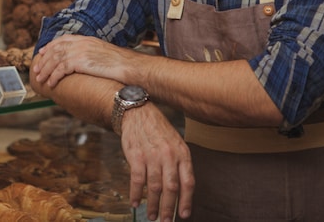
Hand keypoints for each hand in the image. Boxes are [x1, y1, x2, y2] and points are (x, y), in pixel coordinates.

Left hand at [34, 34, 135, 87]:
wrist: (129, 66)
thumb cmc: (121, 64)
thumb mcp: (103, 53)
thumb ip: (91, 54)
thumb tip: (85, 63)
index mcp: (87, 39)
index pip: (63, 40)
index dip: (51, 46)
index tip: (42, 53)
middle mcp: (82, 43)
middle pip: (56, 49)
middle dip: (44, 60)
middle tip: (36, 69)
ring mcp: (80, 51)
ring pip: (55, 59)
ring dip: (45, 70)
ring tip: (40, 79)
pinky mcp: (80, 61)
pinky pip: (61, 69)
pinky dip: (54, 77)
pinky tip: (51, 84)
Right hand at [121, 103, 193, 221]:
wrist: (138, 113)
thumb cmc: (158, 130)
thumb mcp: (176, 143)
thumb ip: (179, 163)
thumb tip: (181, 190)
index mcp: (182, 153)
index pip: (188, 182)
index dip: (187, 201)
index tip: (184, 215)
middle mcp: (169, 155)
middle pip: (172, 188)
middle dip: (169, 208)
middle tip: (166, 221)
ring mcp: (152, 156)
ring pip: (155, 187)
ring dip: (153, 205)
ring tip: (152, 216)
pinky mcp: (136, 156)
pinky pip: (137, 180)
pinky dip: (136, 194)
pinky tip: (135, 203)